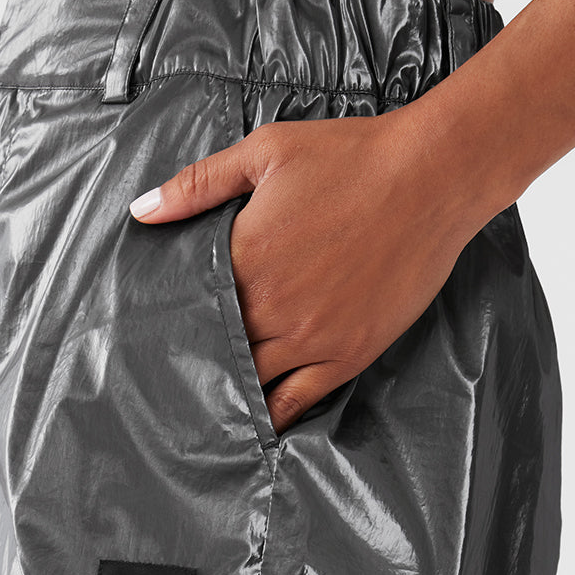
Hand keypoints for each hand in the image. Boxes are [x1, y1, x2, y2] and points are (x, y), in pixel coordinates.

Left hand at [129, 109, 473, 436]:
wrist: (433, 176)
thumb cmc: (352, 156)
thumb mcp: (266, 152)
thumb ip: (199, 185)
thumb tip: (142, 211)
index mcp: (245, 258)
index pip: (189, 305)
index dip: (172, 320)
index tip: (151, 333)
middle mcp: (272, 307)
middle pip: (216, 349)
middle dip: (194, 360)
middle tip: (168, 377)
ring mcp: (312, 336)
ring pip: (252, 381)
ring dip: (228, 390)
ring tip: (203, 406)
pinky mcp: (349, 353)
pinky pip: (299, 401)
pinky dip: (273, 415)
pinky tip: (255, 423)